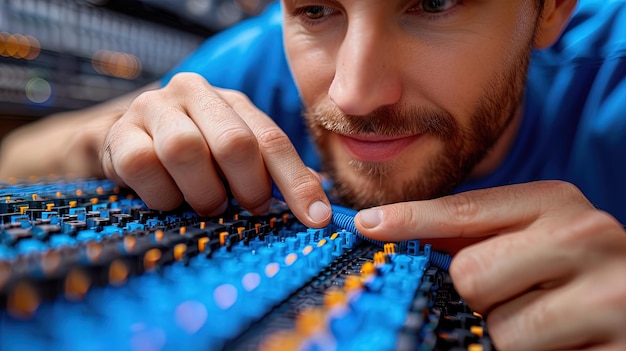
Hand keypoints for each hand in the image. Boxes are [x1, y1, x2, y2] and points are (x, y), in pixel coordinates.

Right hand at [101, 72, 330, 226]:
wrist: (126, 142)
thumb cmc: (195, 157)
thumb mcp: (235, 158)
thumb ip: (273, 174)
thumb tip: (318, 204)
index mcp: (231, 101)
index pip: (272, 139)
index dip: (296, 182)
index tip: (315, 218)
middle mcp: (194, 93)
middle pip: (234, 142)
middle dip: (247, 187)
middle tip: (247, 207)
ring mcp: (153, 108)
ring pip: (185, 150)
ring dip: (202, 192)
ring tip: (206, 203)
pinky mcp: (119, 132)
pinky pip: (144, 167)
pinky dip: (162, 195)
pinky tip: (168, 198)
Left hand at [354, 180, 625, 349]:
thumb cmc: (573, 270)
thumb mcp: (530, 236)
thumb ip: (471, 232)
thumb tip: (387, 226)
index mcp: (556, 202)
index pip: (464, 211)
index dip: (410, 219)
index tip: (367, 224)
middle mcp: (585, 236)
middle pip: (469, 273)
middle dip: (478, 295)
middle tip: (514, 295)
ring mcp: (608, 293)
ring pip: (499, 326)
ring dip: (508, 332)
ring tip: (546, 321)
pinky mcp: (618, 345)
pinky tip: (562, 341)